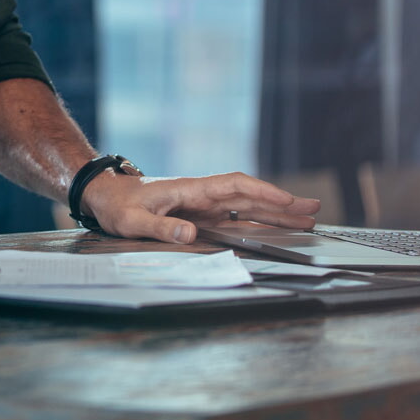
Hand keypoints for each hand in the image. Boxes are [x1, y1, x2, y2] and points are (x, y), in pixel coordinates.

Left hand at [79, 171, 318, 244]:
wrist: (105, 196)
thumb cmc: (117, 206)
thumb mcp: (133, 221)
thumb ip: (161, 227)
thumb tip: (191, 234)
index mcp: (191, 189)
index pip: (235, 185)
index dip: (262, 192)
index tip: (286, 200)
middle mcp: (203, 194)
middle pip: (250, 195)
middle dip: (282, 202)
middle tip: (314, 208)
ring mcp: (205, 205)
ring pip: (248, 206)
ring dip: (276, 212)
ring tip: (308, 218)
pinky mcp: (202, 216)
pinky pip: (236, 217)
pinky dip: (259, 221)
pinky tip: (276, 228)